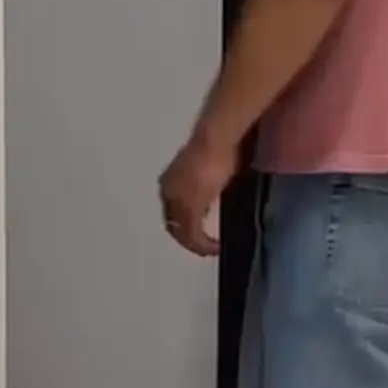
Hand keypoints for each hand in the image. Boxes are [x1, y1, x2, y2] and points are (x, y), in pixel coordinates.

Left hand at [159, 130, 239, 256]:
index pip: (173, 205)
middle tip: (203, 245)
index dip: (185, 219)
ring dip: (195, 243)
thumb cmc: (218, 144)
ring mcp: (177, 201)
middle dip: (187, 235)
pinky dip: (203, 245)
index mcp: (171, 178)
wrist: (216, 139)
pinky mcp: (189, 210)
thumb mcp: (213, 165)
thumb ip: (210, 180)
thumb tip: (219, 187)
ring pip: (181, 231)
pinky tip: (214, 247)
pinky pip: (193, 236)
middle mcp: (168, 190)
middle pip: (173, 221)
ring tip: (209, 248)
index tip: (200, 226)